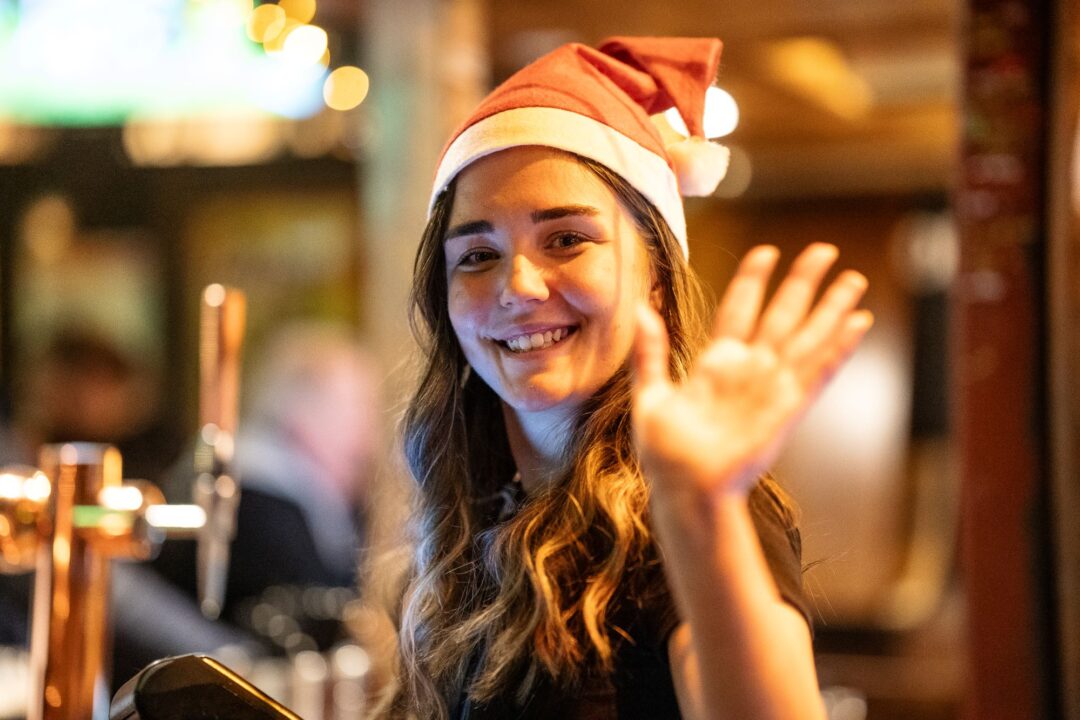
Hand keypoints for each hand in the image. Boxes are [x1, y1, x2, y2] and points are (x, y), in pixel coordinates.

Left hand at [632, 243, 872, 497]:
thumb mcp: (651, 395)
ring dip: (830, 308)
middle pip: (782, 314)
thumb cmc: (666, 451)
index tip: (766, 253)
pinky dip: (838, 347)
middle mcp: (749, 369)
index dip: (752, 280)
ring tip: (853, 280)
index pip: (738, 310)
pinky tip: (857, 324)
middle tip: (825, 251)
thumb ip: (651, 352)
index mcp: (715, 363)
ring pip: (807, 337)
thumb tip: (642, 309)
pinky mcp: (787, 407)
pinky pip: (818, 371)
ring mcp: (771, 386)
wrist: (685, 487)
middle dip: (804, 282)